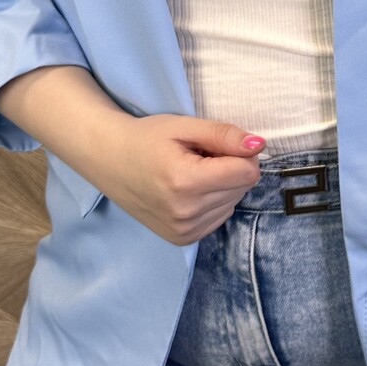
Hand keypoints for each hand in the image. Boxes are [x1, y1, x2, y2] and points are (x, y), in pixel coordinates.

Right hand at [99, 113, 265, 244]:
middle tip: (199, 157)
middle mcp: (186, 212)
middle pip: (242, 188)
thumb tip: (259, 145)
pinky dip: (211, 202)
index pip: (247, 173)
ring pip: (233, 203)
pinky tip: (187, 190)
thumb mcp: (184, 126)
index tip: (217, 145)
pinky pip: (219, 217)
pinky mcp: (181, 239)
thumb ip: (224, 135)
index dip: (240, 153)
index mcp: (186, 182)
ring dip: (221, 186)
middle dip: (229, 168)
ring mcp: (183, 230)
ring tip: (190, 173)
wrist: (107, 160)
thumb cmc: (145, 138)